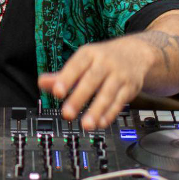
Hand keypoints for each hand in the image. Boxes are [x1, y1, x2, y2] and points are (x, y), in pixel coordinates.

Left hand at [37, 40, 151, 129]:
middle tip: (67, 114)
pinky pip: (119, 102)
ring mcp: (119, 76)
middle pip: (91, 81)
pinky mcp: (129, 88)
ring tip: (86, 125)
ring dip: (96, 111)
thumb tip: (42, 83)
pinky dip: (110, 114)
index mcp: (89, 54)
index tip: (57, 92)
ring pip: (107, 94)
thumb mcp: (82, 62)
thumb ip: (62, 75)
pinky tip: (101, 123)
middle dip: (79, 98)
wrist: (136, 53)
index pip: (76, 66)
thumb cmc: (103, 59)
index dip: (66, 79)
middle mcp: (105, 63)